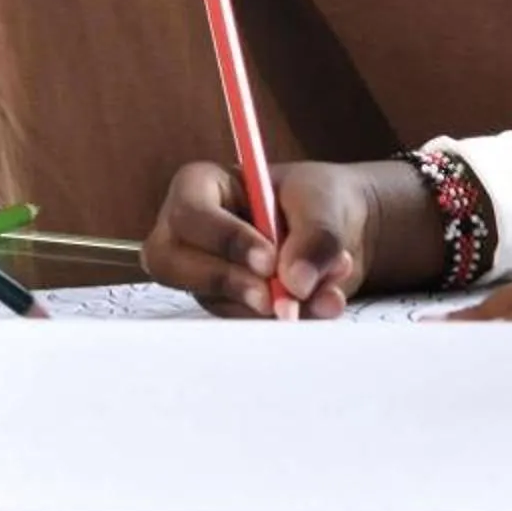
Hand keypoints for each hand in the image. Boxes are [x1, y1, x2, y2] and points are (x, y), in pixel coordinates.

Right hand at [143, 158, 438, 317]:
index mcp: (201, 187)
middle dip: (228, 283)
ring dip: (271, 305)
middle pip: (170, 263)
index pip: (189, 212)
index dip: (224, 239)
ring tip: (327, 292)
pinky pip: (242, 323)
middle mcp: (190, 233)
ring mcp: (203, 274)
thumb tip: (296, 284)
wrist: (341, 227)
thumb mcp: (322, 201)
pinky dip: (284, 319)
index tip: (269, 260)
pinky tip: (323, 304)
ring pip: (212, 301)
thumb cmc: (317, 197)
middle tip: (277, 299)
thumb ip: (315, 235)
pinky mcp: (227, 305)